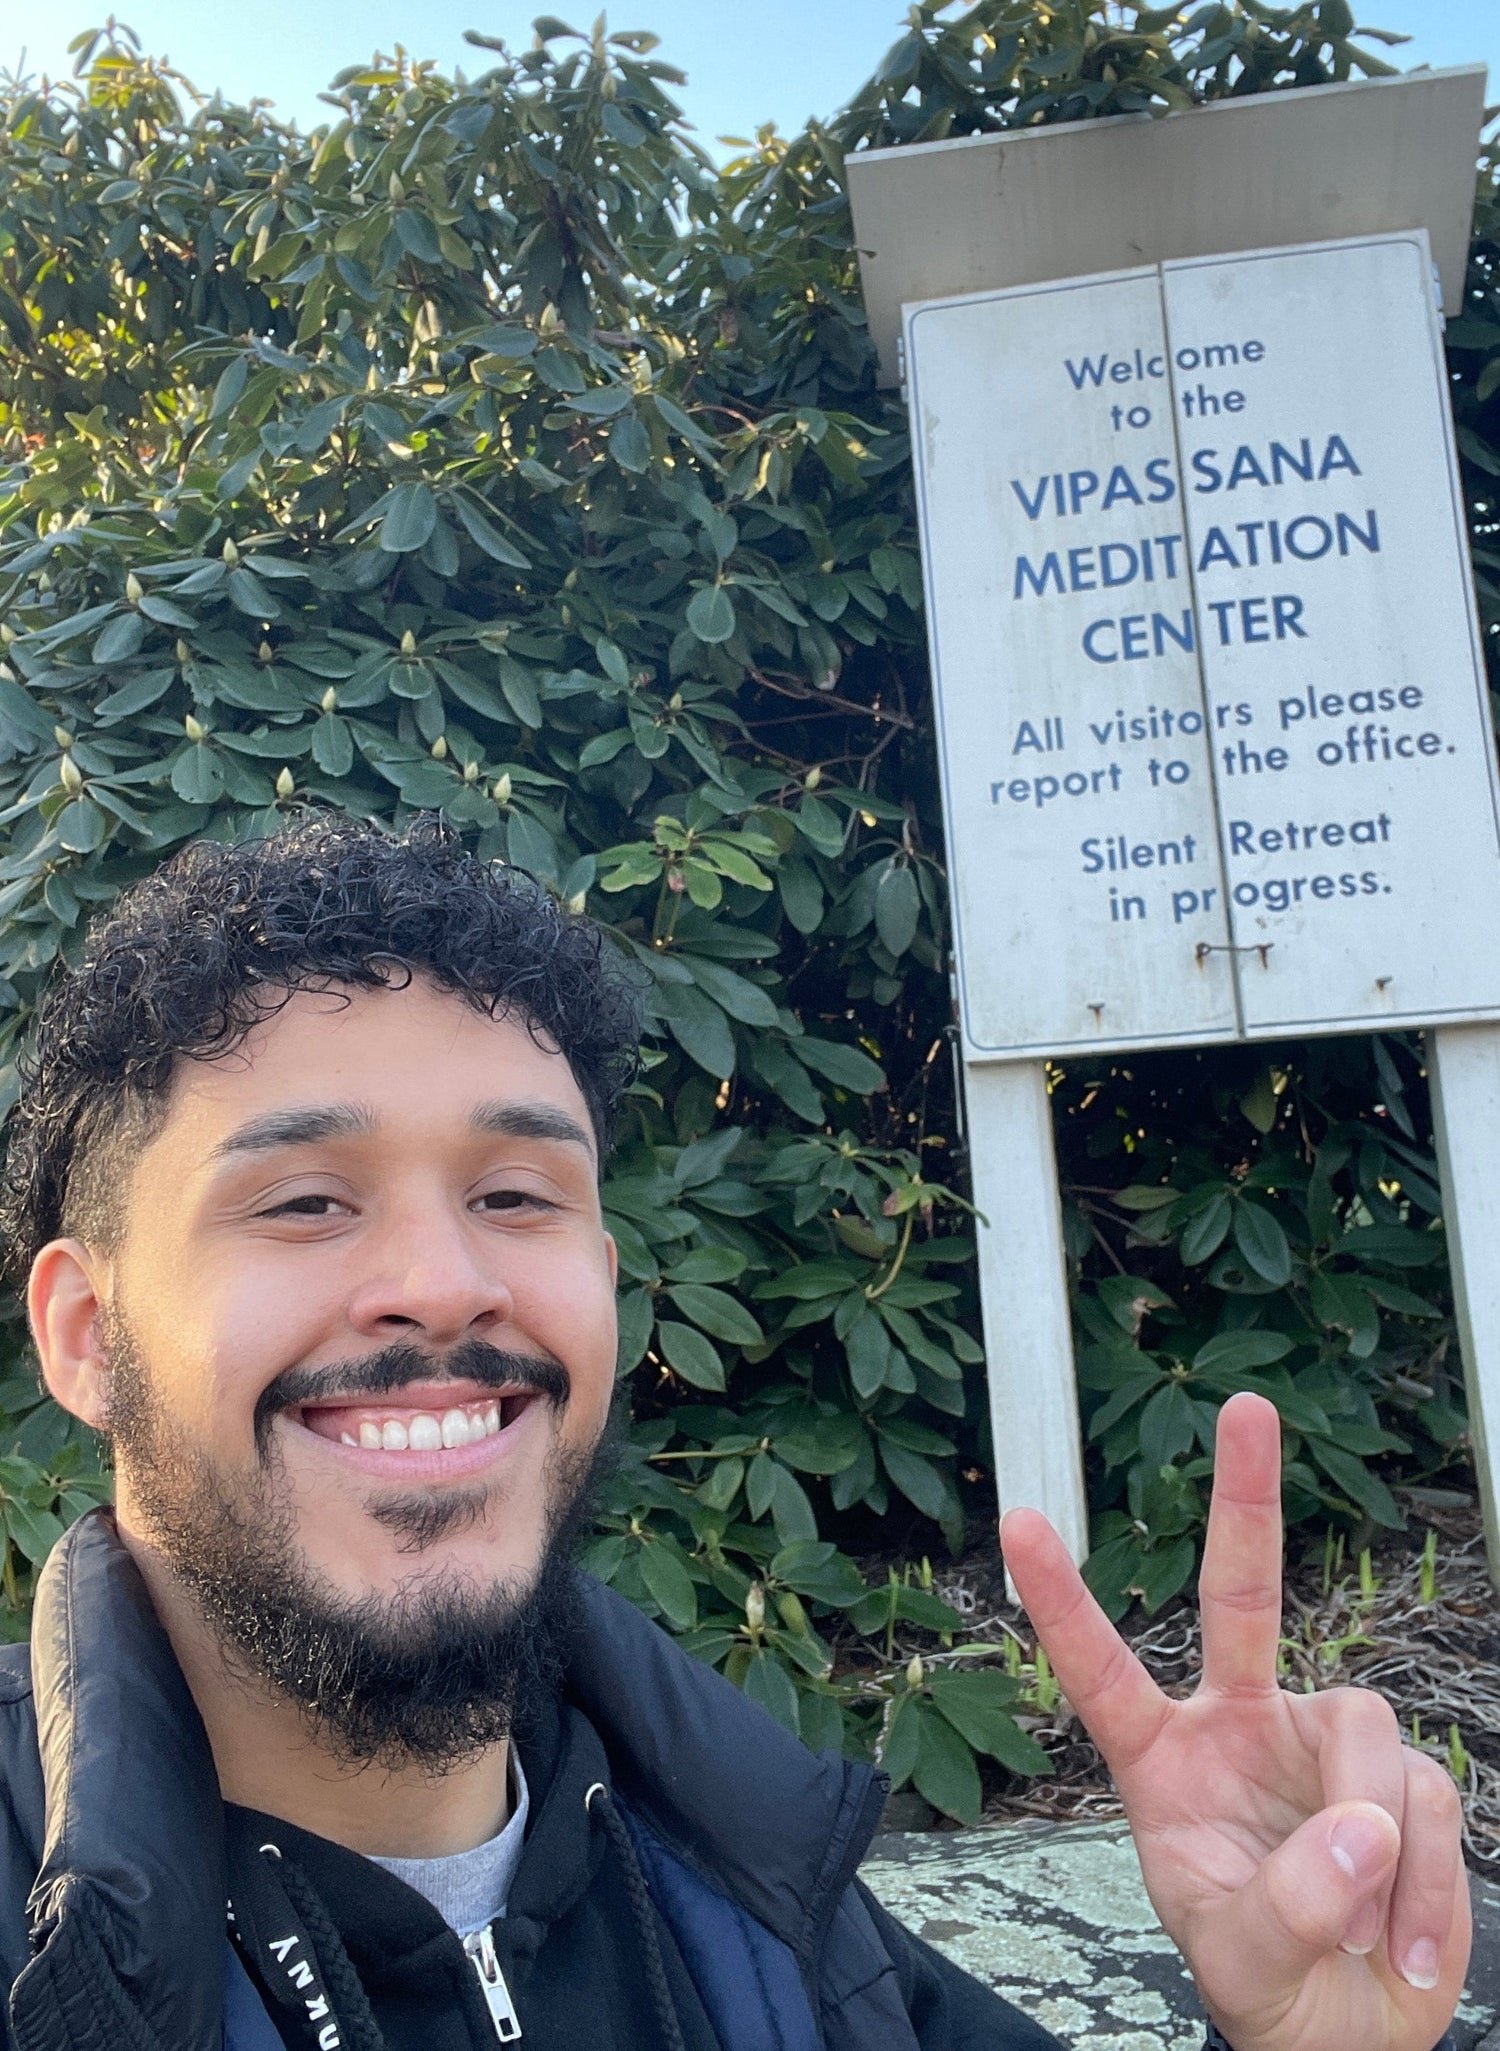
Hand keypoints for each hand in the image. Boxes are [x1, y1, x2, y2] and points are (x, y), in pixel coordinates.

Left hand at [1000, 1391, 1469, 2050]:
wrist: (1345, 2035)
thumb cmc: (1265, 1984)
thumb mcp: (1243, 1962)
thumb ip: (1289, 1905)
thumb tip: (1361, 1830)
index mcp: (1163, 1760)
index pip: (1101, 1670)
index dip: (1060, 1599)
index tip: (1017, 1520)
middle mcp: (1240, 1724)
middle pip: (1243, 1594)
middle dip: (1245, 1497)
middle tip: (1246, 1406)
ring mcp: (1319, 1744)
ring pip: (1365, 1733)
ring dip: (1378, 1846)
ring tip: (1369, 1940)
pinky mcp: (1400, 1778)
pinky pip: (1429, 1799)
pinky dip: (1427, 1888)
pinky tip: (1406, 1948)